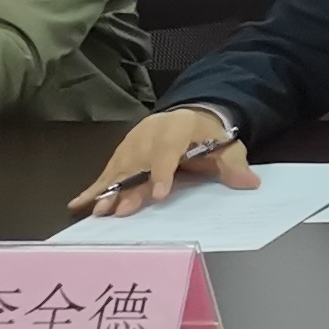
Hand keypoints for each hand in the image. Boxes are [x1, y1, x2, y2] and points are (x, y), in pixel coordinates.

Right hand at [73, 108, 252, 216]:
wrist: (189, 116)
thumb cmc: (208, 135)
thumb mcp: (226, 146)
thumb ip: (234, 165)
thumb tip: (250, 183)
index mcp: (179, 127)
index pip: (168, 150)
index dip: (162, 171)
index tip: (158, 194)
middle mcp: (150, 133)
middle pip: (137, 162)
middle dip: (128, 187)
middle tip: (119, 210)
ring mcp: (133, 142)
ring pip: (118, 169)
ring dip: (107, 191)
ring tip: (98, 212)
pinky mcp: (121, 153)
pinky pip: (107, 172)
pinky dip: (94, 188)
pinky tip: (78, 204)